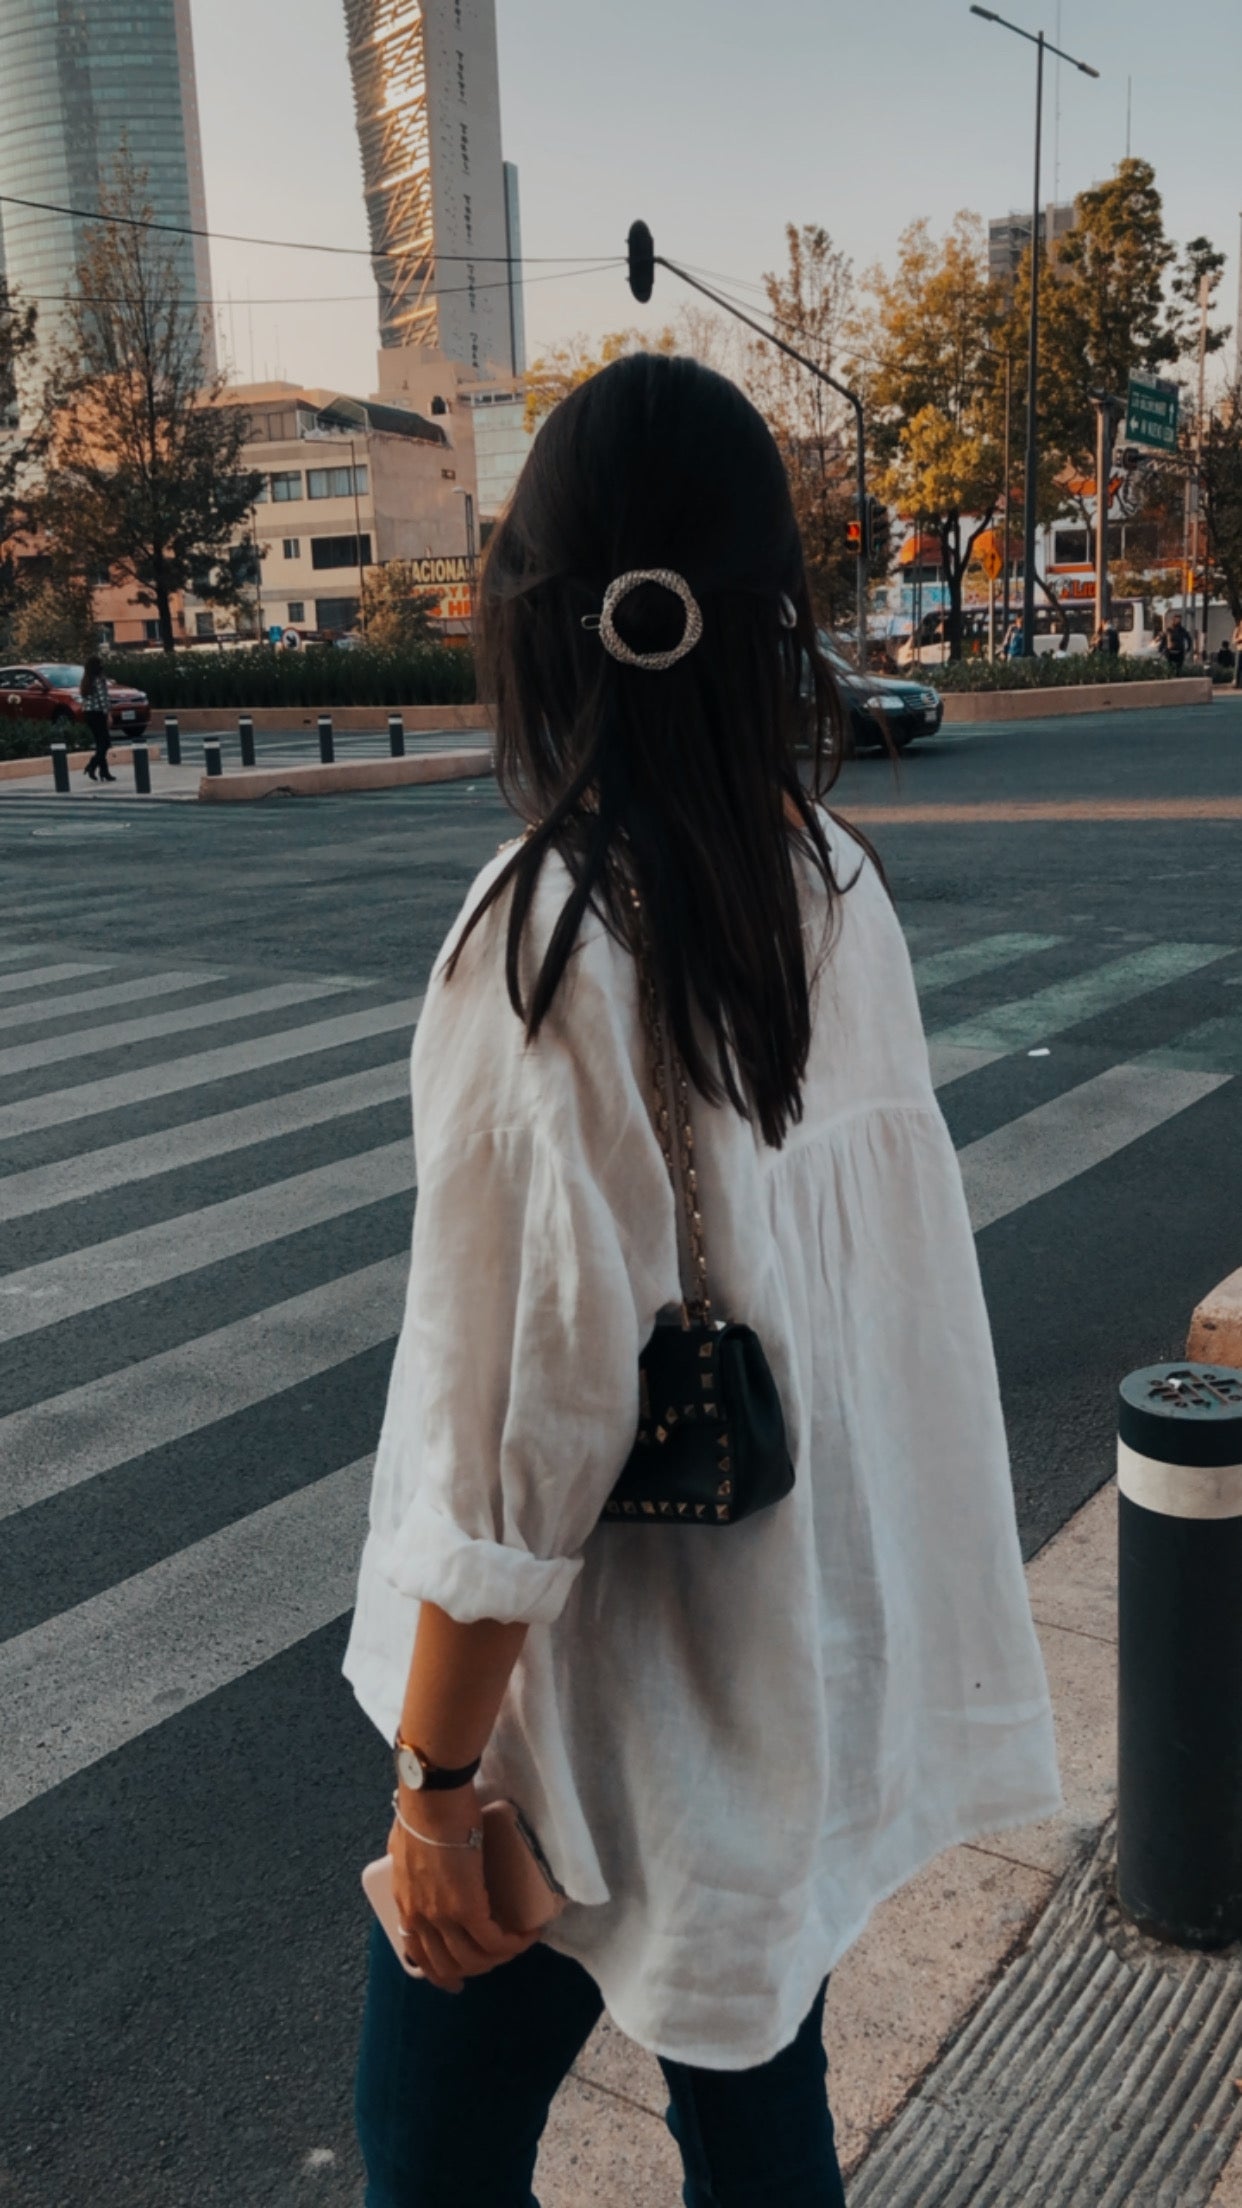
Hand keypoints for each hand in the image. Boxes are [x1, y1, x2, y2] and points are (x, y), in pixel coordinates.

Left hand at [389, 1789, 537, 1994]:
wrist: (433, 1797)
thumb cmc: (421, 1810)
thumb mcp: (404, 1847)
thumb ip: (412, 1865)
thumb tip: (422, 1862)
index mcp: (405, 1905)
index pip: (420, 1956)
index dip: (441, 1974)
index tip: (457, 1983)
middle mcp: (421, 1919)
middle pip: (450, 1965)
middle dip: (477, 1968)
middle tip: (498, 1958)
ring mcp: (442, 1916)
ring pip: (474, 1958)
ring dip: (499, 1957)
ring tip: (518, 1943)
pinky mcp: (467, 1907)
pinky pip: (494, 1940)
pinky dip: (513, 1943)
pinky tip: (527, 1934)